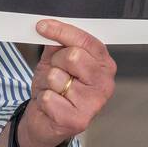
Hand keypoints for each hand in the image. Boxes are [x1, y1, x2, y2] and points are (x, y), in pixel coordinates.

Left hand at [17, 18, 116, 146]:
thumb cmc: (54, 88)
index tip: (42, 27)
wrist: (44, 119)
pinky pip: (49, 98)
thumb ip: (57, 43)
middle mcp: (105, 83)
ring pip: (57, 77)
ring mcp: (94, 103)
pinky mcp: (79, 120)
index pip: (85, 40)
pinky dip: (43, 100)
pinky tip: (51, 106)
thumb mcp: (55, 60)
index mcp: (103, 64)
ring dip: (47, 83)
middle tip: (54, 73)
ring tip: (53, 91)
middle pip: (73, 56)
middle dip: (55, 62)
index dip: (61, 31)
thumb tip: (48, 26)